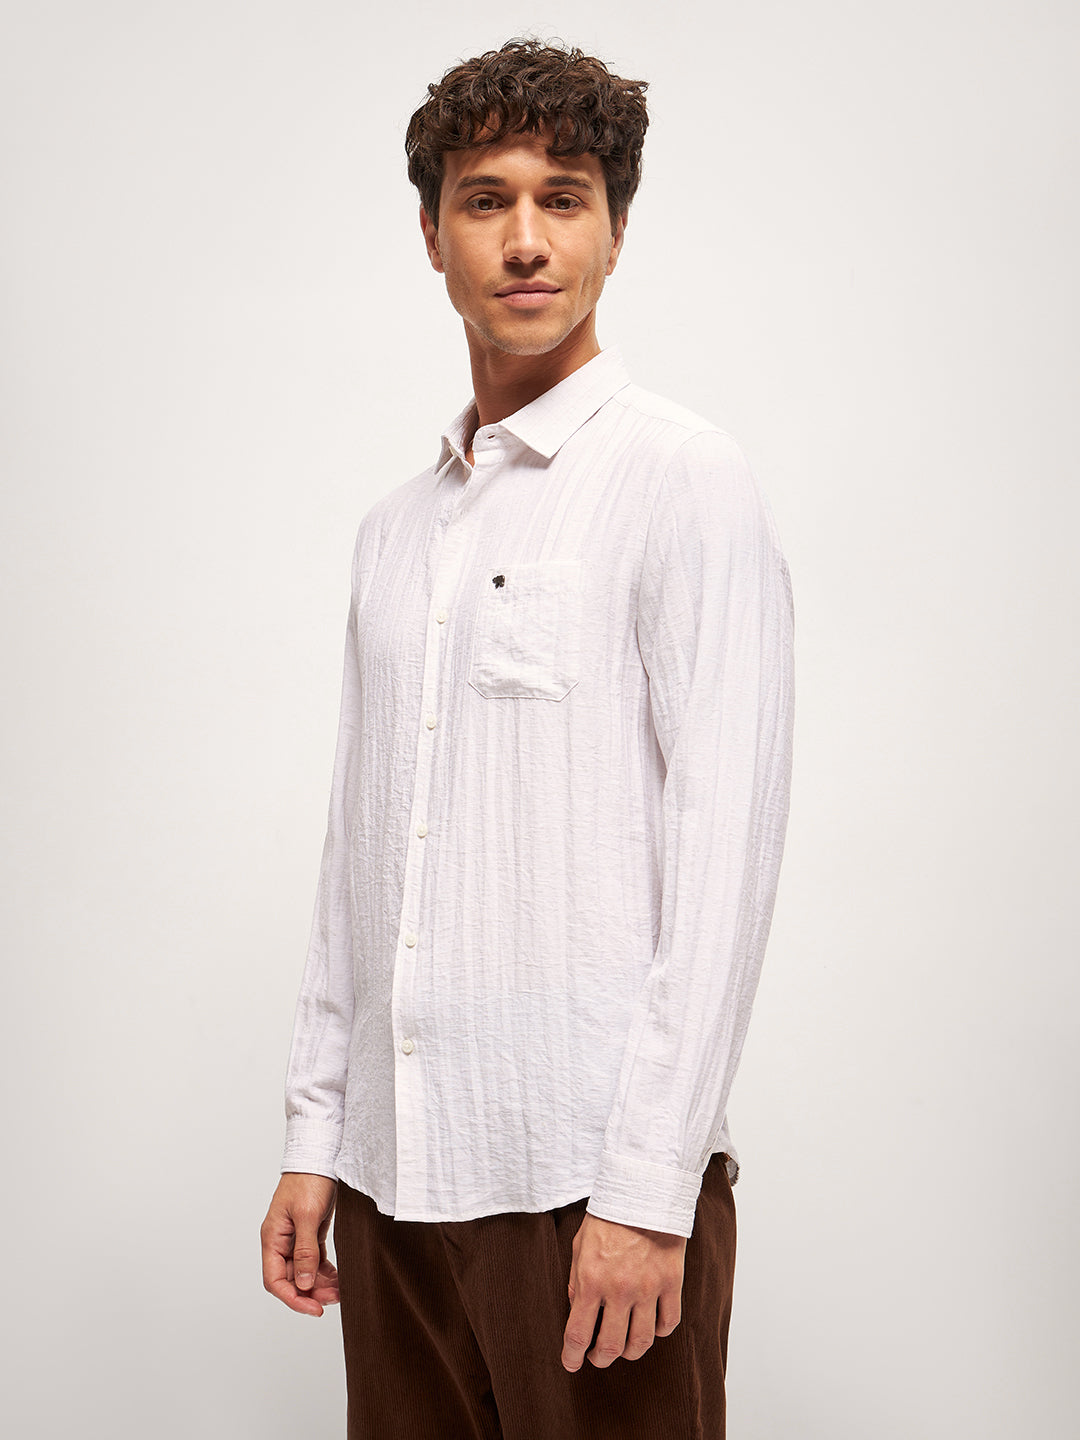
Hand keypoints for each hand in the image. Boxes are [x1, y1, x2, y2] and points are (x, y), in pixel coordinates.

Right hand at [261, 1173, 339, 1316]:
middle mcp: (281, 1241)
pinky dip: (325, 1272)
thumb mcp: (308, 1215)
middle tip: (334, 1299)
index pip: (274, 1280)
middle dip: (311, 1293)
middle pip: (290, 1279)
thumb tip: (303, 1284)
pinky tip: (338, 1278)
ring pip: (304, 1272)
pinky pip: (314, 1260)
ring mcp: (295, 1237)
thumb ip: (305, 1251)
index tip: (315, 1309)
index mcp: (273, 1237)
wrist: (321, 1155)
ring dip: (320, 1285)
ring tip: (341, 1291)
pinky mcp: (310, 1232)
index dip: (293, 1298)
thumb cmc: (309, 1179)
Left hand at [561, 1212, 686, 1371]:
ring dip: (629, 1351)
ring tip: (623, 1347)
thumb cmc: (608, 1216)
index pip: (578, 1333)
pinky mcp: (672, 1282)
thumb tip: (576, 1311)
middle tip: (598, 1356)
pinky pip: (668, 1323)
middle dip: (600, 1358)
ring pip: (641, 1342)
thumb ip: (576, 1281)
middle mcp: (619, 1288)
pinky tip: (650, 1325)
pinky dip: (658, 1332)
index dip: (572, 1355)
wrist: (643, 1190)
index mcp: (591, 1279)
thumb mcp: (580, 1245)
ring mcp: (648, 1287)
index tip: (571, 1362)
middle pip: (611, 1346)